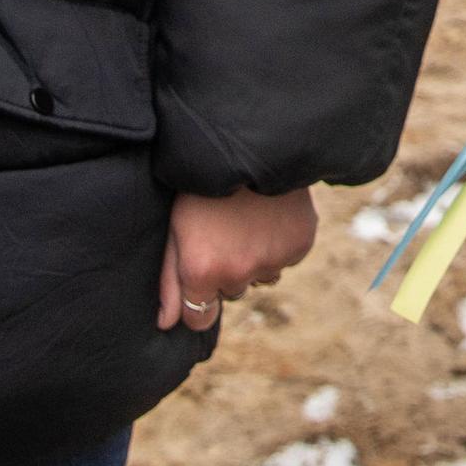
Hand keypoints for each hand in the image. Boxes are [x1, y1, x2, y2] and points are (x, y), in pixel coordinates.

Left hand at [159, 187, 313, 331]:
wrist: (252, 142)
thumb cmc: (202, 185)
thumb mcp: (174, 227)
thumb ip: (168, 281)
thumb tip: (165, 323)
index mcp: (203, 271)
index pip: (200, 318)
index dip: (198, 299)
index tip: (200, 274)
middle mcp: (240, 273)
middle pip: (232, 293)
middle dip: (227, 272)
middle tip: (223, 232)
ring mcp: (273, 260)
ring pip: (261, 276)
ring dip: (255, 258)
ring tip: (247, 220)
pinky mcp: (301, 244)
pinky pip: (287, 258)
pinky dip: (280, 243)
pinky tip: (270, 215)